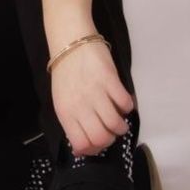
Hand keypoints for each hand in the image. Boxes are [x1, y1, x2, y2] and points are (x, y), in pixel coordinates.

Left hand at [50, 41, 134, 156]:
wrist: (69, 41)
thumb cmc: (65, 72)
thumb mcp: (62, 100)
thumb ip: (72, 123)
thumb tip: (83, 148)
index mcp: (65, 113)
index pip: (82, 144)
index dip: (94, 149)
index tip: (98, 142)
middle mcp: (80, 106)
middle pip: (102, 138)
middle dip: (111, 139)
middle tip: (111, 130)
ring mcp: (96, 93)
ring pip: (116, 125)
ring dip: (122, 126)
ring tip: (120, 119)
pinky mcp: (110, 80)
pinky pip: (125, 104)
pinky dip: (128, 107)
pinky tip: (122, 100)